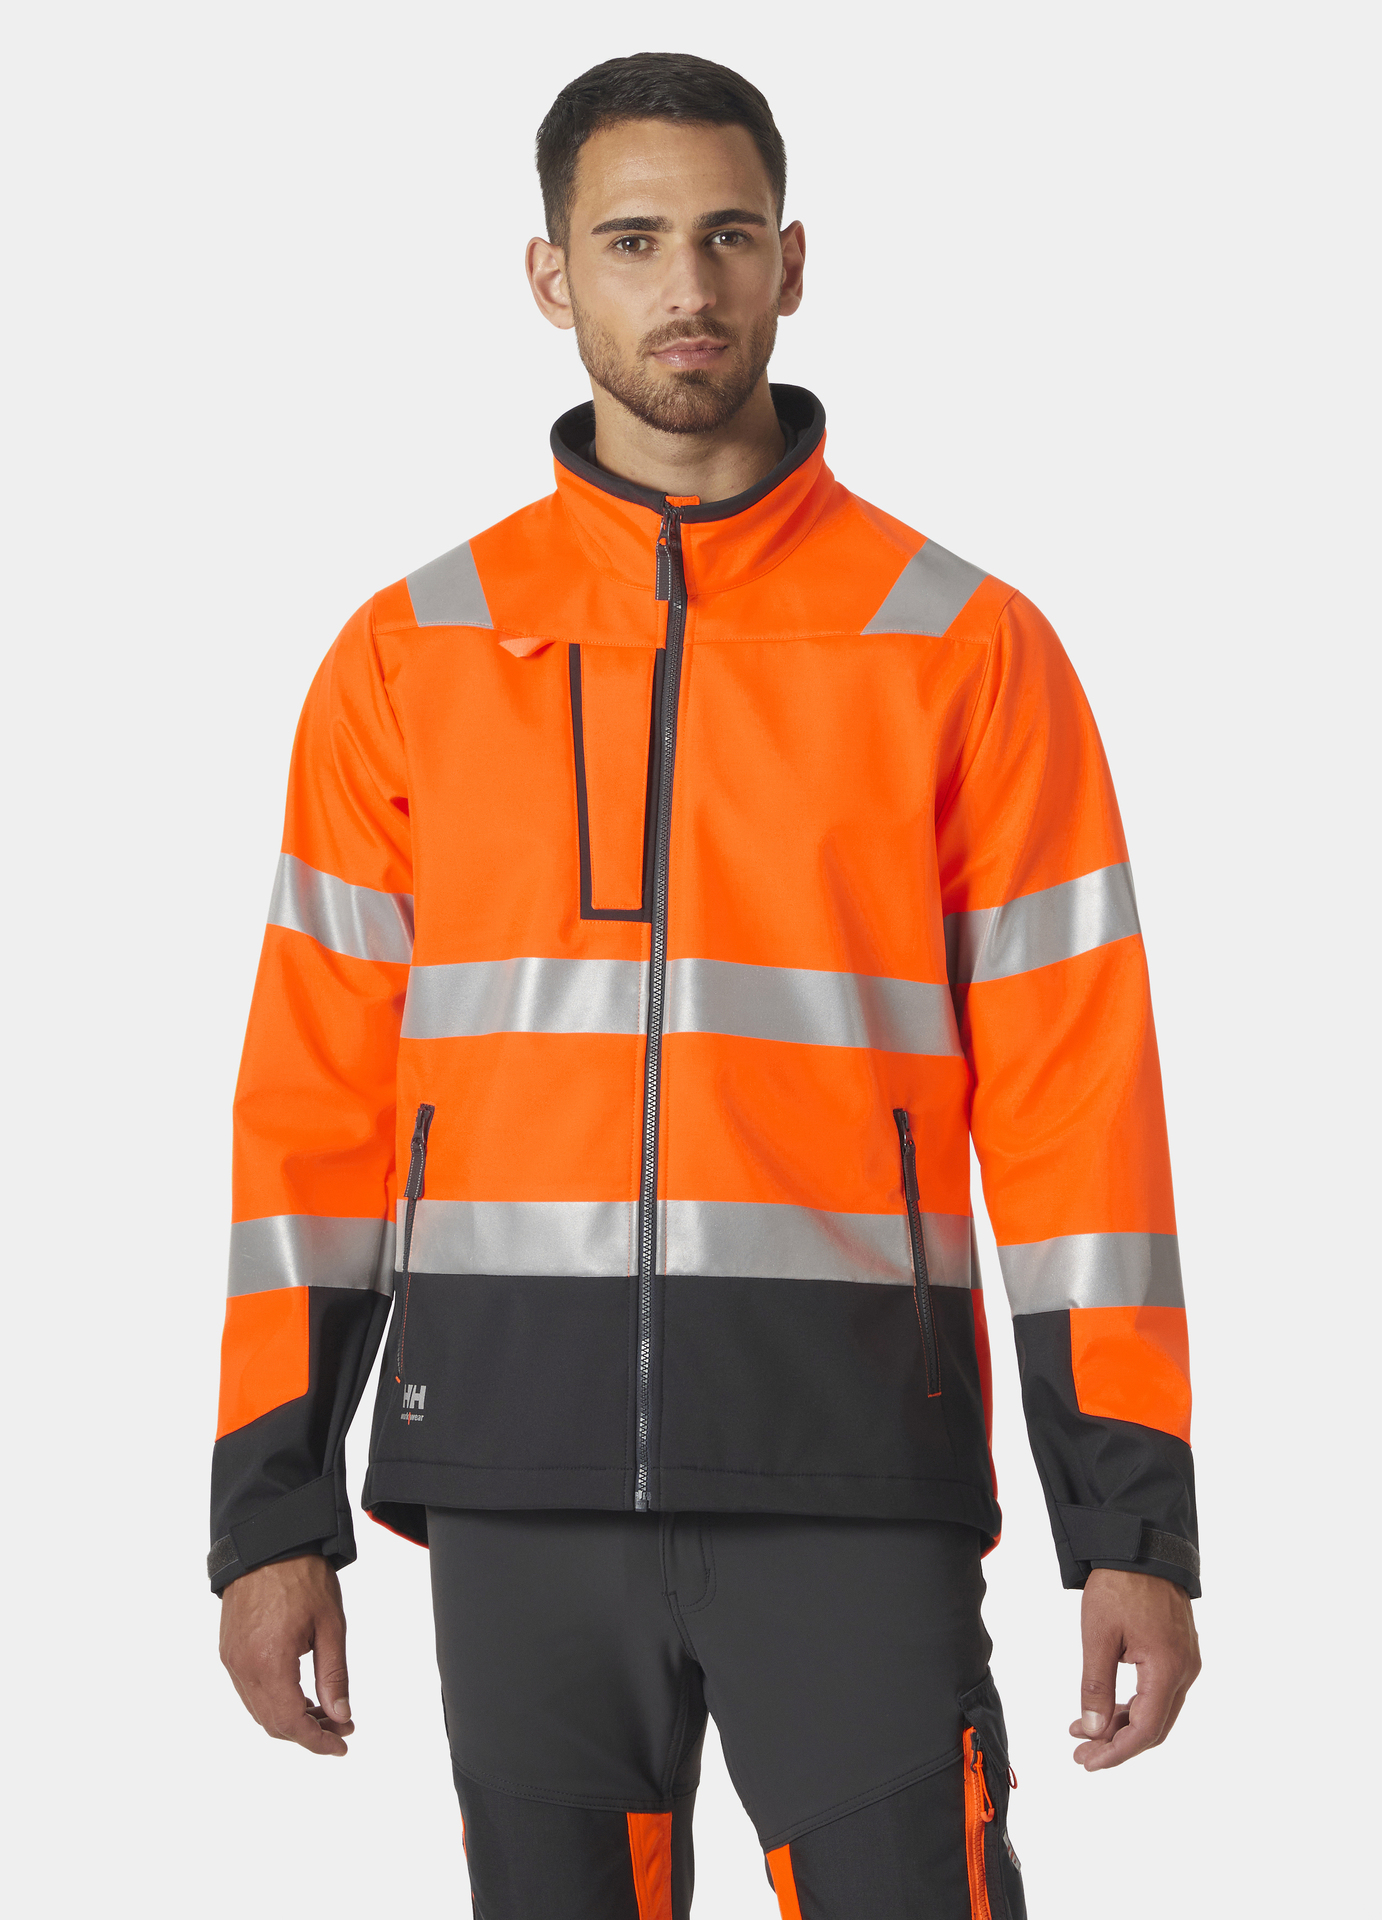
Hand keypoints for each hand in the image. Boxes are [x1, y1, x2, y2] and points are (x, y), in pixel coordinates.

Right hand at [219, 1553, 354, 1755]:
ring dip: (291, 1719)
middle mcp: (243, 1667)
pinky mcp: (228, 1650)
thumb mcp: (331, 1625)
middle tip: (341, 1726)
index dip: (317, 1741)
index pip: (290, 1723)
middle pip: (272, 1723)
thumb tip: (341, 1715)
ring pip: (259, 1710)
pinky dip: (274, 1701)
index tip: (342, 1744)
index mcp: (269, 1662)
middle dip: (308, 1732)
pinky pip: (249, 1691)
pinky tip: (300, 1694)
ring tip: (326, 1711)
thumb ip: (334, 1676)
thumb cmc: (302, 1576)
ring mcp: (231, 1660)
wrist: (268, 1541)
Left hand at [1070, 1568, 1199, 1770]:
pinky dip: (1134, 1704)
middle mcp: (1184, 1671)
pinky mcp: (1180, 1652)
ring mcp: (1186, 1662)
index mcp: (1167, 1670)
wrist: (1142, 1545)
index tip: (1088, 1762)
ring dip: (1124, 1725)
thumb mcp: (1099, 1636)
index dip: (1116, 1753)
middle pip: (1155, 1727)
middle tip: (1082, 1755)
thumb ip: (1096, 1687)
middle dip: (1118, 1745)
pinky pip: (1160, 1691)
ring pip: (1158, 1710)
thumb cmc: (1120, 1585)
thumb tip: (1094, 1731)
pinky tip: (1107, 1707)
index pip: (1145, 1730)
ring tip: (1085, 1731)